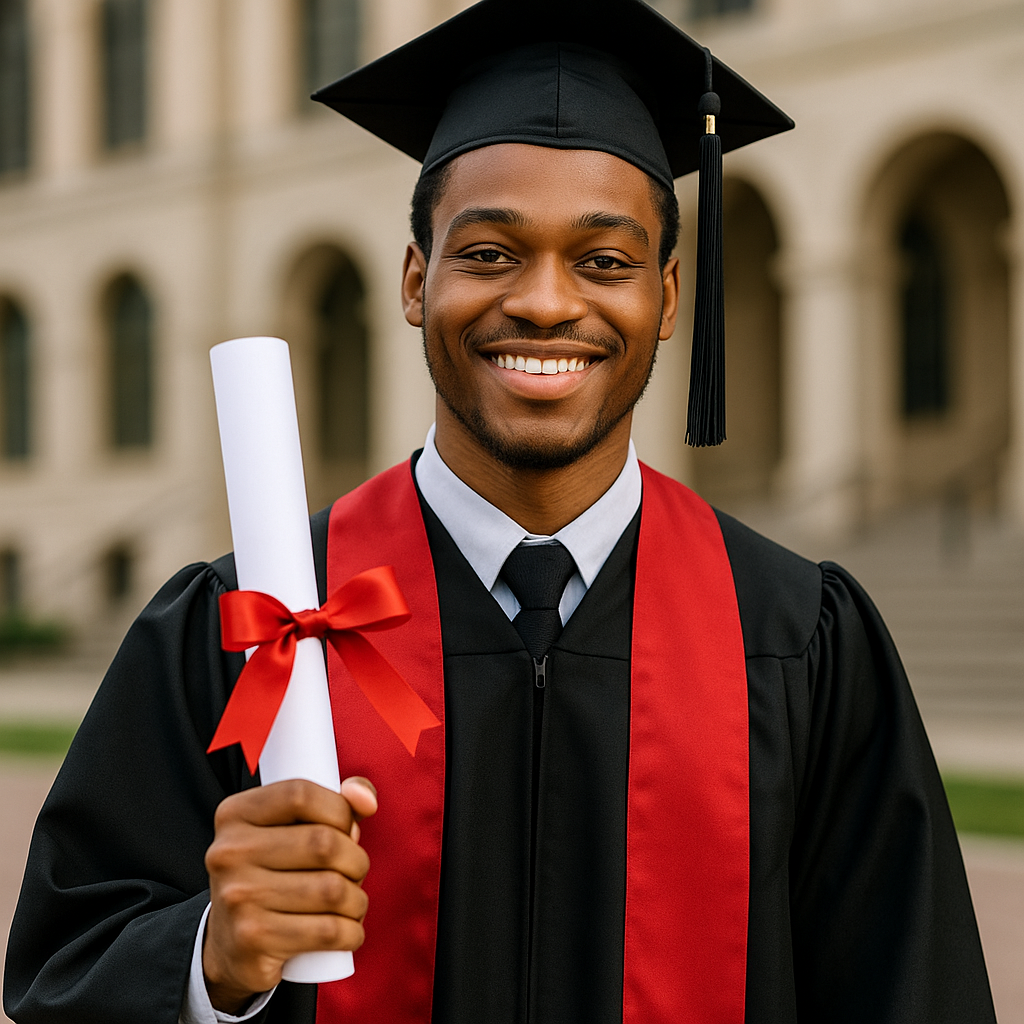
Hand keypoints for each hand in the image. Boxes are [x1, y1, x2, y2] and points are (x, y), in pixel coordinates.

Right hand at [202, 776, 377, 1013]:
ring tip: (350, 904)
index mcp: (235, 815)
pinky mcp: (253, 941)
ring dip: (357, 901)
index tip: (347, 830)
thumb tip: (367, 800)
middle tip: (354, 874)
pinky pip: (329, 931)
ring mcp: (237, 897)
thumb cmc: (276, 876)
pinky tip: (346, 932)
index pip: (300, 794)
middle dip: (356, 861)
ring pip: (332, 890)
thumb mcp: (292, 830)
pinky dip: (351, 932)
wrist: (232, 947)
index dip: (339, 810)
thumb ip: (336, 804)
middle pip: (323, 842)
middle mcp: (228, 852)